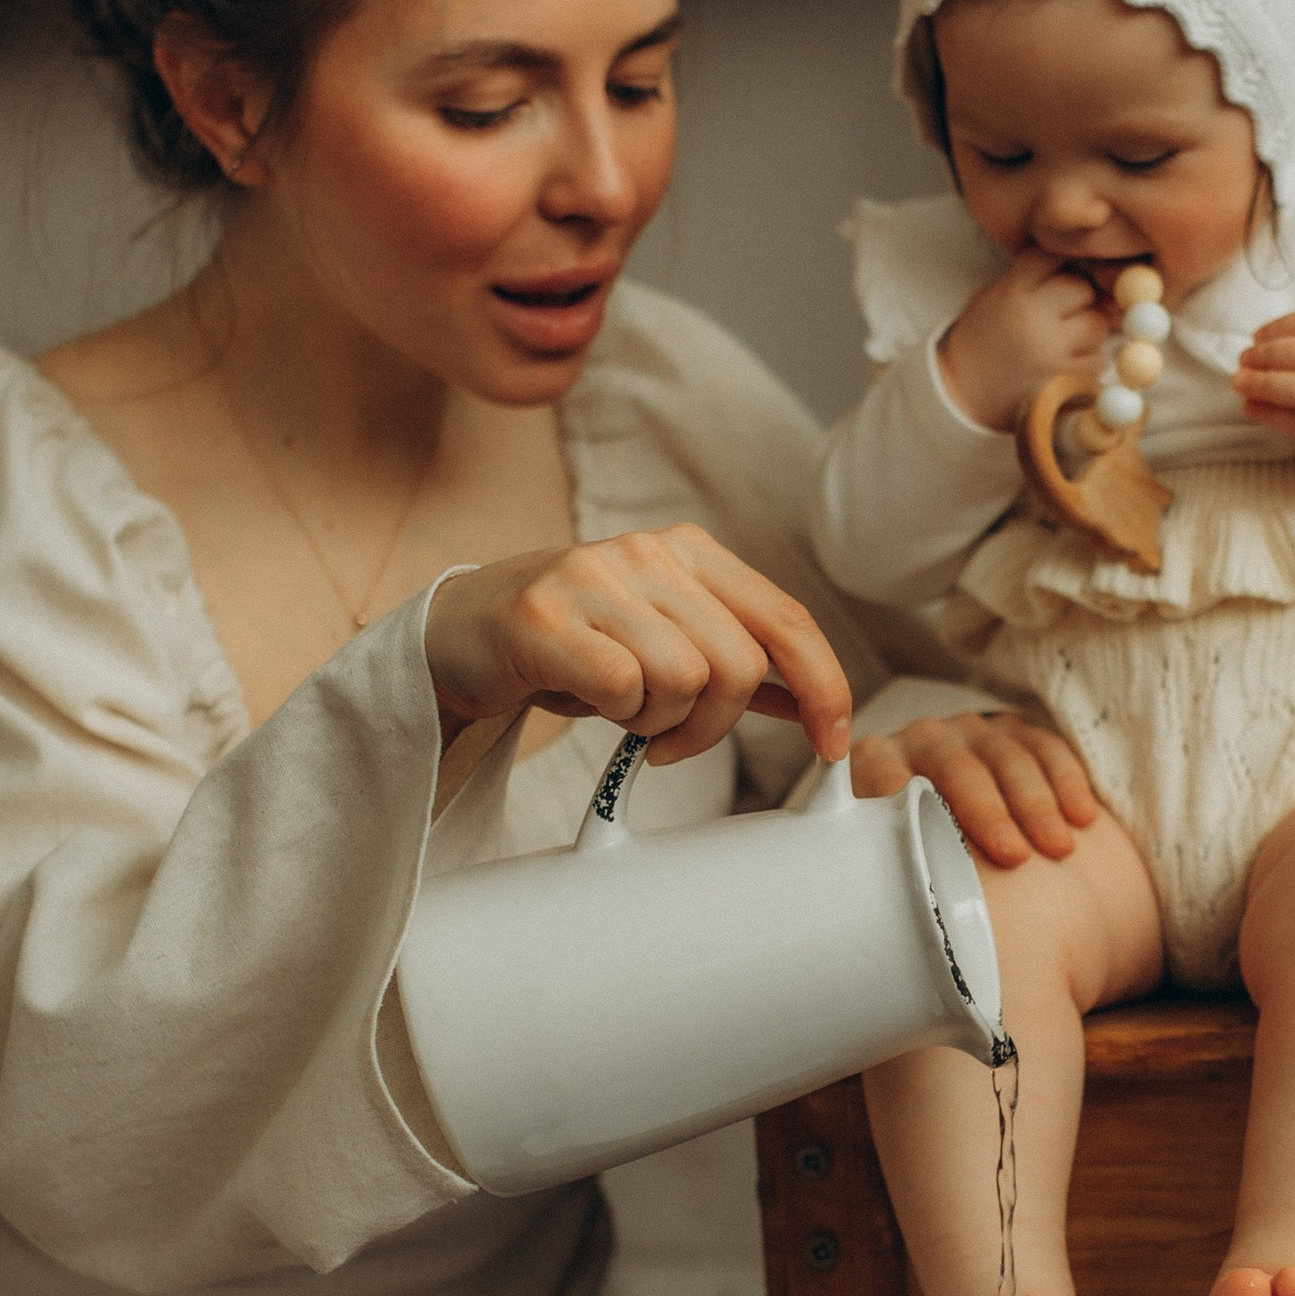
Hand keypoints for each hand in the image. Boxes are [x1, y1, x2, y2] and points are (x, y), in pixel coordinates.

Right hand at [425, 525, 852, 768]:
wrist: (462, 633)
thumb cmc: (574, 644)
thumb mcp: (664, 640)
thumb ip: (734, 661)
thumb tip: (811, 703)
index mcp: (691, 551)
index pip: (787, 618)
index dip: (824, 685)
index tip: (832, 743)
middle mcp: (648, 552)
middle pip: (738, 663)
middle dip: (715, 726)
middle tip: (671, 740)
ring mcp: (593, 576)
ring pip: (685, 679)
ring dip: (659, 722)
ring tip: (621, 712)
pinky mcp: (543, 616)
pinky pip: (622, 686)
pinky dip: (617, 715)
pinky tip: (592, 705)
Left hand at [852, 711, 1101, 867]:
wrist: (945, 828)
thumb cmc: (913, 866)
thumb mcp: (886, 870)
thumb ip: (878, 888)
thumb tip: (873, 953)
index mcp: (875, 764)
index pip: (887, 778)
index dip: (914, 813)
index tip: (938, 853)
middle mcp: (922, 739)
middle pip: (956, 768)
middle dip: (988, 813)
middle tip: (1013, 859)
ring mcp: (972, 731)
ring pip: (1006, 757)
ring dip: (1035, 804)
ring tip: (1059, 851)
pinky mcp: (1016, 731)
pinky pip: (1045, 747)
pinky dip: (1067, 781)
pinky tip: (1083, 818)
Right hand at [937, 255, 1112, 435]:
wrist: (964, 396)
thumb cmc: (981, 342)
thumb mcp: (992, 298)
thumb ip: (1030, 280)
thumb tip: (1080, 266)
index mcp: (1012, 295)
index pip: (1050, 257)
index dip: (1058, 261)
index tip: (1057, 272)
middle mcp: (1034, 321)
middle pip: (1082, 289)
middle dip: (1077, 297)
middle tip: (1062, 311)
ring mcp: (1053, 353)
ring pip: (1097, 324)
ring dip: (1087, 328)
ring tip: (1064, 339)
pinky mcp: (1066, 382)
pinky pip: (1097, 359)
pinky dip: (1088, 359)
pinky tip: (1065, 362)